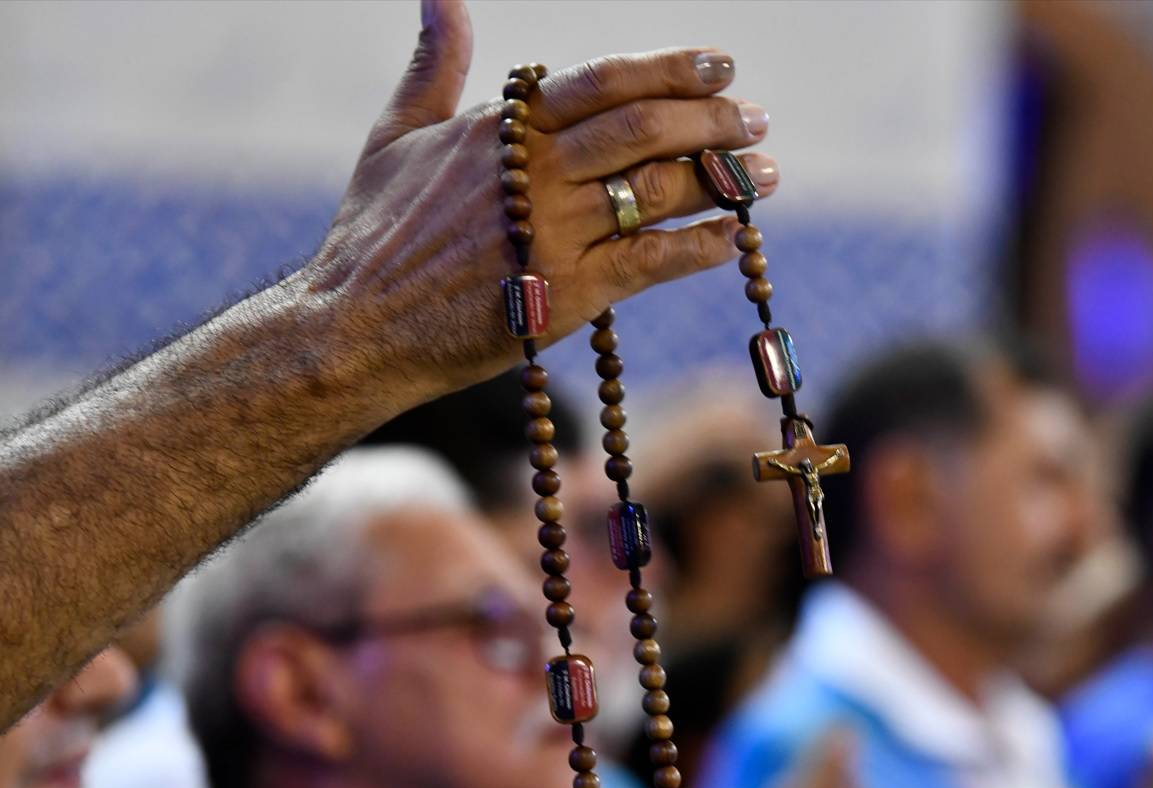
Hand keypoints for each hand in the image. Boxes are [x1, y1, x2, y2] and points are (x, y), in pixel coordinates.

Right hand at [298, 0, 778, 406]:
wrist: (354, 327)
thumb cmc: (374, 234)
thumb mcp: (395, 133)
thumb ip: (434, 65)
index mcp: (502, 127)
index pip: (604, 81)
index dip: (670, 69)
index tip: (721, 67)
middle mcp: (532, 171)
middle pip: (643, 130)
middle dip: (712, 121)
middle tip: (758, 122)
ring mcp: (550, 232)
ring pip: (655, 191)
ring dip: (722, 180)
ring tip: (767, 177)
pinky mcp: (565, 293)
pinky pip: (649, 262)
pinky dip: (698, 247)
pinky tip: (734, 239)